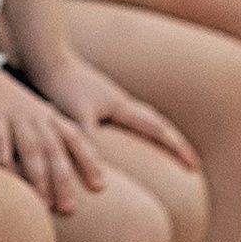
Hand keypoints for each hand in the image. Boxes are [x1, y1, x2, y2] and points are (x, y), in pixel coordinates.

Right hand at [0, 62, 103, 209]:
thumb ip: (47, 136)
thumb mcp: (33, 114)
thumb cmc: (4, 101)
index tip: (100, 187)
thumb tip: (63, 171)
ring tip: (44, 203)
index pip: (75, 139)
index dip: (89, 162)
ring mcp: (13, 115)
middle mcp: (36, 116)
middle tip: (69, 208)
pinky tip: (8, 180)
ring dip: (39, 177)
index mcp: (49, 116)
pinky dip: (5, 161)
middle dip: (64, 180)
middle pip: (55, 150)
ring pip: (31, 148)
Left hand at [36, 51, 199, 170]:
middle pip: (156, 122)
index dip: (177, 149)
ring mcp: (109, 98)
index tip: (194, 166)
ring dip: (157, 133)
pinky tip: (126, 137)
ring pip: (142, 118)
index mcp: (121, 106)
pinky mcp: (95, 97)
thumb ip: (89, 148)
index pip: (157, 130)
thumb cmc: (60, 86)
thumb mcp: (76, 118)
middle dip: (174, 142)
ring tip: (165, 149)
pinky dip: (134, 129)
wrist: (46, 58)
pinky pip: (125, 117)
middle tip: (190, 161)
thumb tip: (100, 183)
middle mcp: (120, 101)